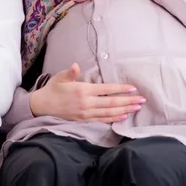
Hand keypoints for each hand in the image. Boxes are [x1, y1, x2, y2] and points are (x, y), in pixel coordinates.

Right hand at [29, 63, 145, 122]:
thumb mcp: (59, 78)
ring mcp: (86, 113)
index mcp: (82, 90)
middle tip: (142, 99)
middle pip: (112, 102)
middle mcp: (87, 103)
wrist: (42, 107)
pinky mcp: (85, 120)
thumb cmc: (52, 89)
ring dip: (125, 110)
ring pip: (110, 112)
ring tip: (137, 108)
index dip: (120, 89)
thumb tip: (76, 66)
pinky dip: (114, 118)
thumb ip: (70, 73)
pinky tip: (123, 116)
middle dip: (128, 101)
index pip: (106, 90)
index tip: (133, 88)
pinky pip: (103, 119)